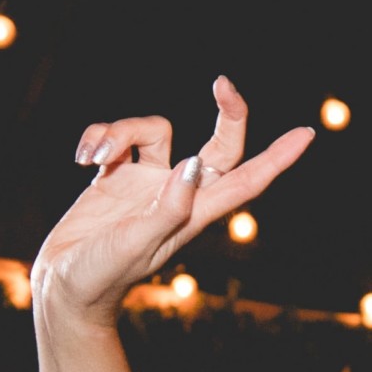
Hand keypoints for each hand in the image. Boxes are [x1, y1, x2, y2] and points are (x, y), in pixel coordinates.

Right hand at [30, 77, 313, 329]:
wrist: (63, 289)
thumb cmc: (102, 276)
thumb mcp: (136, 244)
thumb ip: (168, 208)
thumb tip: (195, 165)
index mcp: (194, 215)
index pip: (247, 181)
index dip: (278, 158)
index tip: (307, 133)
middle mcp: (177, 195)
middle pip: (218, 146)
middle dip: (226, 113)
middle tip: (222, 82)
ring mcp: (147, 185)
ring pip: (155, 132)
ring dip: (121, 130)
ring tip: (93, 157)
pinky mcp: (116, 178)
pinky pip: (118, 140)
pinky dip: (99, 138)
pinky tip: (82, 158)